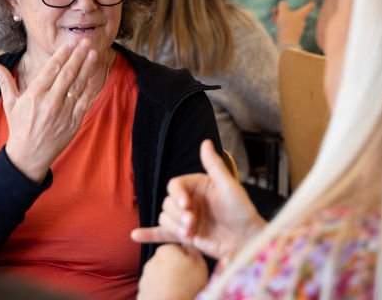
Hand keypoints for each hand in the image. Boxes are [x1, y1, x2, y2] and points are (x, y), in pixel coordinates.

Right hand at [0, 39, 98, 182]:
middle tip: (85, 41)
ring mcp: (64, 113)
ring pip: (78, 86)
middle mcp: (50, 103)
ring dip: (86, 68)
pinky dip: (89, 88)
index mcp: (34, 96)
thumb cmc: (19, 127)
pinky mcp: (73, 122)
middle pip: (67, 74)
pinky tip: (93, 76)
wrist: (29, 156)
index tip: (71, 42)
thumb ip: (5, 82)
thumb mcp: (10, 104)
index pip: (51, 69)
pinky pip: (84, 101)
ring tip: (93, 53)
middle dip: (77, 56)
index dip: (62, 54)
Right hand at [131, 140, 265, 259]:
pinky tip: (135, 235)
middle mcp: (189, 200)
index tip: (186, 205)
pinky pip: (162, 234)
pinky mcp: (184, 236)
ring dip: (174, 226)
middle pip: (167, 203)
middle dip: (178, 215)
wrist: (246, 240)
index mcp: (197, 185)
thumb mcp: (229, 186)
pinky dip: (148, 234)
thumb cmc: (242, 210)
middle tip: (193, 223)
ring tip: (191, 233)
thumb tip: (205, 142)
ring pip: (165, 218)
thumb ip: (214, 165)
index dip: (177, 195)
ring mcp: (186, 218)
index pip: (175, 185)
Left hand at [137, 245, 207, 299]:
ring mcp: (145, 278)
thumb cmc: (186, 286)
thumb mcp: (199, 264)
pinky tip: (170, 296)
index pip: (177, 249)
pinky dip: (161, 293)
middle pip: (167, 263)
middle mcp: (152, 261)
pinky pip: (154, 290)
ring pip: (160, 277)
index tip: (191, 268)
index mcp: (166, 250)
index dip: (186, 259)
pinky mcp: (142, 292)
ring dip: (167, 282)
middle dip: (174, 270)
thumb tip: (189, 245)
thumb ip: (193, 251)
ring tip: (178, 291)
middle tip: (186, 281)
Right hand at [273, 0, 315, 45]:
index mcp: (301, 15)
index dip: (309, 5)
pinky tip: (274, 21)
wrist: (286, 43)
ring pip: (288, 20)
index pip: (307, 8)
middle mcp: (300, 22)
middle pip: (293, 14)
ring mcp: (296, 29)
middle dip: (283, 11)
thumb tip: (282, 3)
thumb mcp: (283, 12)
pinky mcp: (291, 35)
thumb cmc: (286, 26)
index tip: (313, 3)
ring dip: (280, 17)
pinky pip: (287, 26)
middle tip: (274, 10)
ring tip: (273, 17)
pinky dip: (281, 23)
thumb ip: (282, 5)